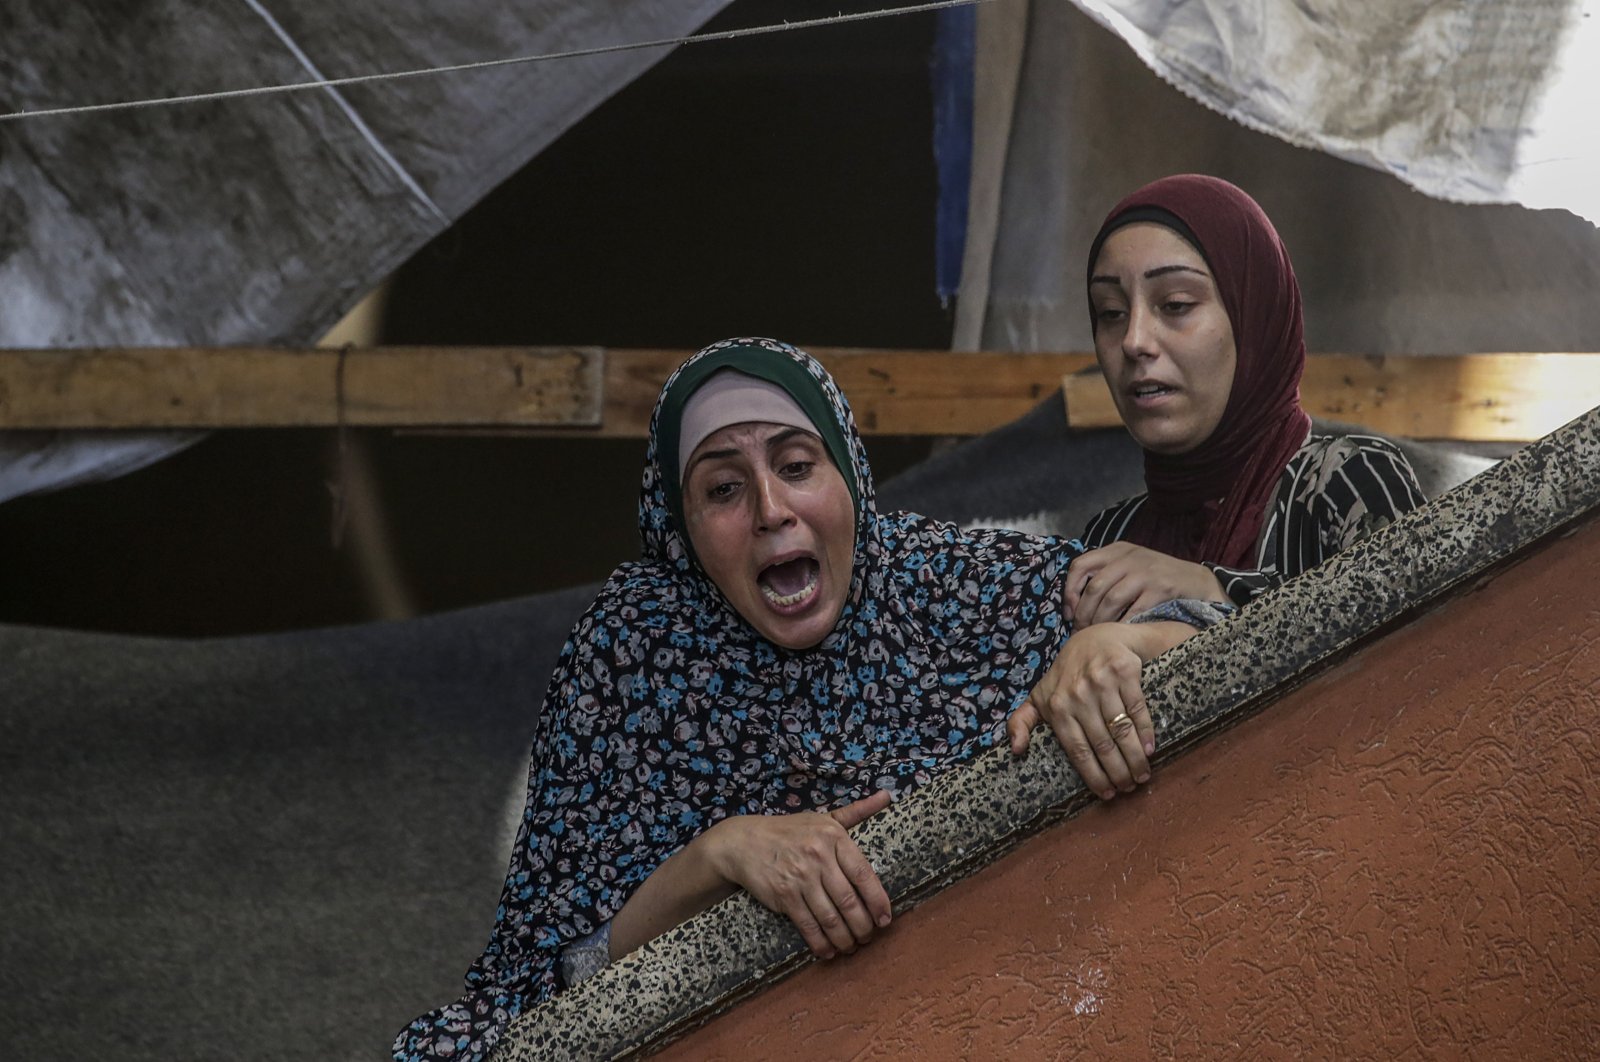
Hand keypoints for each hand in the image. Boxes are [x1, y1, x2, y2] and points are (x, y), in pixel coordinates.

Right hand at [703, 790, 892, 958]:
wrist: (744, 842)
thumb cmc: (790, 831)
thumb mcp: (823, 817)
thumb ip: (857, 811)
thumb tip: (887, 796)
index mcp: (834, 836)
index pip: (864, 873)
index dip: (878, 900)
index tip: (885, 919)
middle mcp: (819, 855)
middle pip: (849, 900)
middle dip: (863, 926)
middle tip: (869, 937)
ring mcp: (800, 877)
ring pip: (831, 917)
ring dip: (845, 938)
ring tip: (852, 946)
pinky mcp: (784, 896)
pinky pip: (808, 925)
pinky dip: (821, 943)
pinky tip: (828, 950)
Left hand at [1004, 622, 1192, 799]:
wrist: (1097, 638)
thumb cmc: (1066, 675)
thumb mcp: (1039, 695)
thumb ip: (1022, 721)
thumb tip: (1015, 750)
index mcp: (1056, 705)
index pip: (1076, 749)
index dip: (1093, 775)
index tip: (1106, 793)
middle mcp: (1077, 693)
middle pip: (1102, 744)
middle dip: (1118, 772)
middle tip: (1128, 788)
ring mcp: (1101, 681)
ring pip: (1121, 730)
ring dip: (1134, 758)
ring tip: (1142, 775)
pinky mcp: (1124, 671)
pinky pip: (1138, 709)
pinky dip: (1146, 733)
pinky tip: (1149, 750)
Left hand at [1065, 542, 1226, 626]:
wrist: (1199, 582)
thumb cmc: (1157, 579)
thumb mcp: (1130, 567)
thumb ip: (1106, 576)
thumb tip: (1073, 605)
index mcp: (1117, 550)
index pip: (1080, 565)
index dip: (1070, 592)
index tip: (1069, 614)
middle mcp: (1130, 557)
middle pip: (1094, 587)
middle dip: (1084, 615)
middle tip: (1082, 633)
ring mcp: (1146, 571)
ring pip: (1111, 600)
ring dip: (1101, 623)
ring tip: (1099, 637)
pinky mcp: (1161, 588)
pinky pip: (1134, 611)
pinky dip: (1124, 626)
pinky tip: (1121, 636)